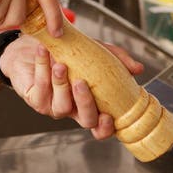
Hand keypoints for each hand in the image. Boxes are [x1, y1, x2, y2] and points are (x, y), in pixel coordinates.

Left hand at [0, 36, 144, 140]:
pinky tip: (44, 53)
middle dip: (85, 103)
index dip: (106, 128)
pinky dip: (42, 69)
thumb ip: (117, 59)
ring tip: (60, 64)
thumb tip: (138, 69)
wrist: (34, 44)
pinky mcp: (34, 98)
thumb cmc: (67, 53)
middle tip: (82, 83)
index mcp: (90, 103)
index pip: (101, 126)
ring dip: (61, 85)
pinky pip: (40, 89)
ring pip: (61, 106)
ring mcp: (53, 106)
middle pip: (85, 120)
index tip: (109, 116)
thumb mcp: (95, 51)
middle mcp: (73, 110)